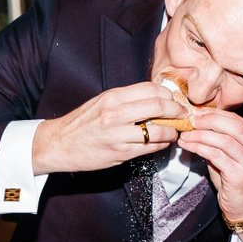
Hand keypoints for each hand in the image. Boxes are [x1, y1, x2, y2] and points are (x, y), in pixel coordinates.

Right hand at [32, 82, 186, 173]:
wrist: (59, 144)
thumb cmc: (81, 123)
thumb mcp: (102, 102)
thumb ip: (127, 99)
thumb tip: (155, 98)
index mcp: (113, 97)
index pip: (150, 89)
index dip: (169, 93)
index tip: (174, 98)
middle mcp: (116, 113)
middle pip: (159, 105)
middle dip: (177, 109)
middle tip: (183, 113)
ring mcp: (119, 134)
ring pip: (159, 130)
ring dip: (172, 131)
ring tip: (173, 131)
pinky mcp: (121, 153)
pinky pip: (150, 147)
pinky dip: (161, 144)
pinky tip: (161, 142)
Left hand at [176, 109, 242, 223]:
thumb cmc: (235, 179)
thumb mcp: (231, 153)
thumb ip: (220, 136)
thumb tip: (198, 119)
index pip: (238, 120)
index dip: (215, 114)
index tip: (197, 112)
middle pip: (234, 127)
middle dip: (209, 120)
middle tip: (191, 120)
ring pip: (223, 141)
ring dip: (200, 135)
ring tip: (185, 135)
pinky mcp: (240, 176)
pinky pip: (216, 155)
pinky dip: (200, 148)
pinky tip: (189, 146)